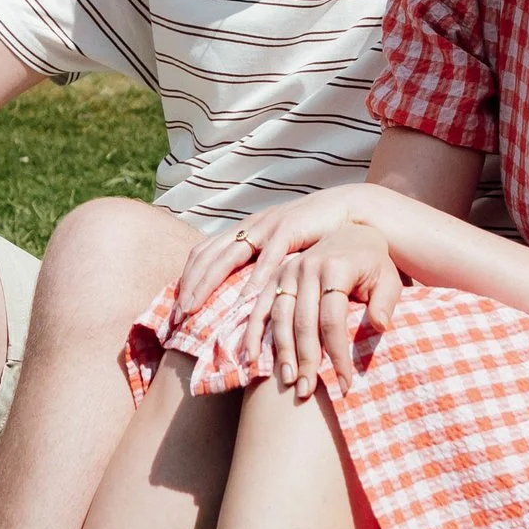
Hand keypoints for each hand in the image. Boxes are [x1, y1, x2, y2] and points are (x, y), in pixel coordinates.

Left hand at [174, 187, 366, 322]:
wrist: (351, 212)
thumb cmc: (317, 237)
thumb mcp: (281, 251)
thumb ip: (261, 266)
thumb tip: (242, 296)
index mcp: (245, 230)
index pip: (204, 253)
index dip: (188, 279)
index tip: (177, 308)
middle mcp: (251, 226)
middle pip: (207, 255)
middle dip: (189, 286)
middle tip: (177, 316)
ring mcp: (268, 225)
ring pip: (227, 256)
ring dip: (208, 284)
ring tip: (195, 310)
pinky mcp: (290, 228)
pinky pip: (266, 257)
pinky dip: (252, 280)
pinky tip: (243, 301)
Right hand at [265, 221, 401, 397]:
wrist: (353, 231)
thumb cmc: (374, 264)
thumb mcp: (389, 279)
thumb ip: (385, 302)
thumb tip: (380, 326)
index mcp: (336, 267)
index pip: (333, 320)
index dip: (338, 354)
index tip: (345, 384)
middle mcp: (307, 267)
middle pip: (303, 323)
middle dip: (307, 361)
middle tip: (308, 392)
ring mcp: (287, 271)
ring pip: (280, 318)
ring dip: (282, 352)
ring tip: (289, 381)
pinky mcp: (275, 277)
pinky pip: (259, 307)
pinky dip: (253, 332)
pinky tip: (251, 358)